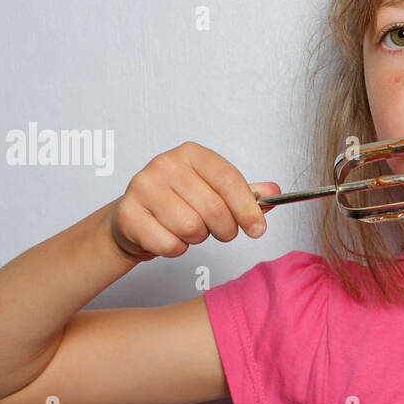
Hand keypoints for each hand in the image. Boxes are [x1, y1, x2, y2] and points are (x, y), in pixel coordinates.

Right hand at [109, 141, 281, 260]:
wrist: (136, 218)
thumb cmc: (179, 202)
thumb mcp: (215, 192)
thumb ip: (246, 193)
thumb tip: (274, 192)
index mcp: (191, 154)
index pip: (228, 180)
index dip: (248, 209)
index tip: (258, 229)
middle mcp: (164, 164)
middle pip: (213, 207)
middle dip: (225, 229)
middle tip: (220, 231)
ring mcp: (142, 187)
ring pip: (191, 227)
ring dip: (198, 238)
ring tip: (191, 230)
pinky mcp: (128, 214)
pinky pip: (169, 244)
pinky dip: (176, 248)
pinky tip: (170, 237)